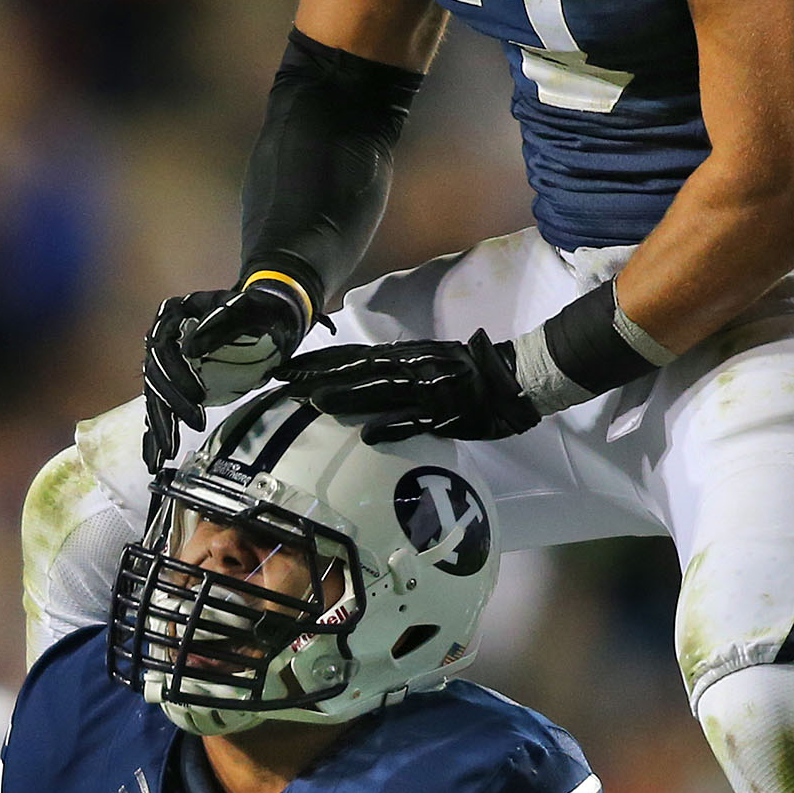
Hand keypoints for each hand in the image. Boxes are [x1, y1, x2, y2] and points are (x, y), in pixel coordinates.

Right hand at [142, 278, 313, 471]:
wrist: (269, 315)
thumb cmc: (257, 309)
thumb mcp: (244, 309)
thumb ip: (218, 325)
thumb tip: (190, 349)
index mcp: (174, 315)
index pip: (163, 349)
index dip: (177, 374)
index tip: (196, 395)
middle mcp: (165, 337)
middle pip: (156, 376)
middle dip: (171, 404)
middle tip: (194, 424)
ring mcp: (169, 361)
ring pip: (156, 396)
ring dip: (160, 425)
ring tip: (164, 452)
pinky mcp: (178, 382)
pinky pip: (161, 408)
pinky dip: (158, 432)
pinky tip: (155, 456)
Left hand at [281, 329, 538, 442]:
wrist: (508, 380)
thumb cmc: (465, 372)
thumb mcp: (423, 360)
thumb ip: (392, 367)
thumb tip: (356, 370)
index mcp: (403, 356)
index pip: (354, 356)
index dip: (320, 361)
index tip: (289, 366)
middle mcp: (409, 368)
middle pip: (357, 371)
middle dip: (320, 375)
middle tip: (285, 382)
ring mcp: (425, 391)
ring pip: (381, 392)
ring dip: (348, 396)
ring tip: (314, 401)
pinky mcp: (443, 415)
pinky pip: (416, 423)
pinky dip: (393, 428)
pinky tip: (368, 436)